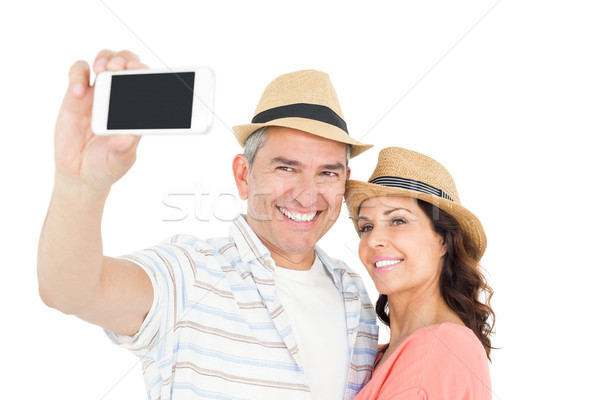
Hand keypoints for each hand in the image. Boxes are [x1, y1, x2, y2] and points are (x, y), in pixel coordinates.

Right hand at [54, 49, 146, 192]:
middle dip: (126, 59)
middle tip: (121, 67)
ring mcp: (98, 94)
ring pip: (104, 61)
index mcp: (136, 111)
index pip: (145, 83)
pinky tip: (78, 92)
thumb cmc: (106, 166)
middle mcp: (119, 98)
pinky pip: (78, 73)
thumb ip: (123, 151)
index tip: (142, 71)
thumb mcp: (118, 162)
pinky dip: (77, 75)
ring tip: (102, 70)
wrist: (79, 173)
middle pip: (126, 64)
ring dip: (105, 59)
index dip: (144, 73)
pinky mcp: (76, 96)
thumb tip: (126, 139)